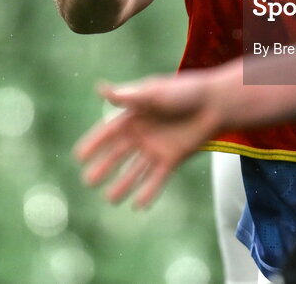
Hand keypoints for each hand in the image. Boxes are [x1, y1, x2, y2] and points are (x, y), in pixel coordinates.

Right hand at [74, 72, 222, 207]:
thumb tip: (100, 88)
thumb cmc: (186, 92)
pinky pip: (158, 178)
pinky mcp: (173, 158)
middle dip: (104, 167)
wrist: (217, 104)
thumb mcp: (155, 92)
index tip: (78, 156)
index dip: (94, 143)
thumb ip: (129, 96)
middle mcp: (144, 133)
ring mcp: (158, 147)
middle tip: (88, 181)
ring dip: (123, 184)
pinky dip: (148, 191)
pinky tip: (138, 205)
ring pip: (136, 170)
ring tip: (110, 199)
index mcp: (136, 115)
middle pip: (119, 154)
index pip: (110, 132)